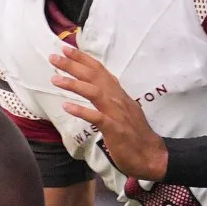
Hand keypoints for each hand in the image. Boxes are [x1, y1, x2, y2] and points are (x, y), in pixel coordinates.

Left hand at [49, 46, 167, 180]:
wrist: (152, 156)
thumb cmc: (135, 135)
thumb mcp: (124, 111)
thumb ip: (111, 99)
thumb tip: (97, 89)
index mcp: (119, 94)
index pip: (100, 71)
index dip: (83, 59)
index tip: (66, 49)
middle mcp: (118, 99)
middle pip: (95, 77)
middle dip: (74, 65)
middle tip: (54, 56)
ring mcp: (117, 114)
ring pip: (95, 93)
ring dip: (74, 84)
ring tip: (55, 79)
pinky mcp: (115, 129)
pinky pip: (97, 117)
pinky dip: (82, 111)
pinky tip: (66, 106)